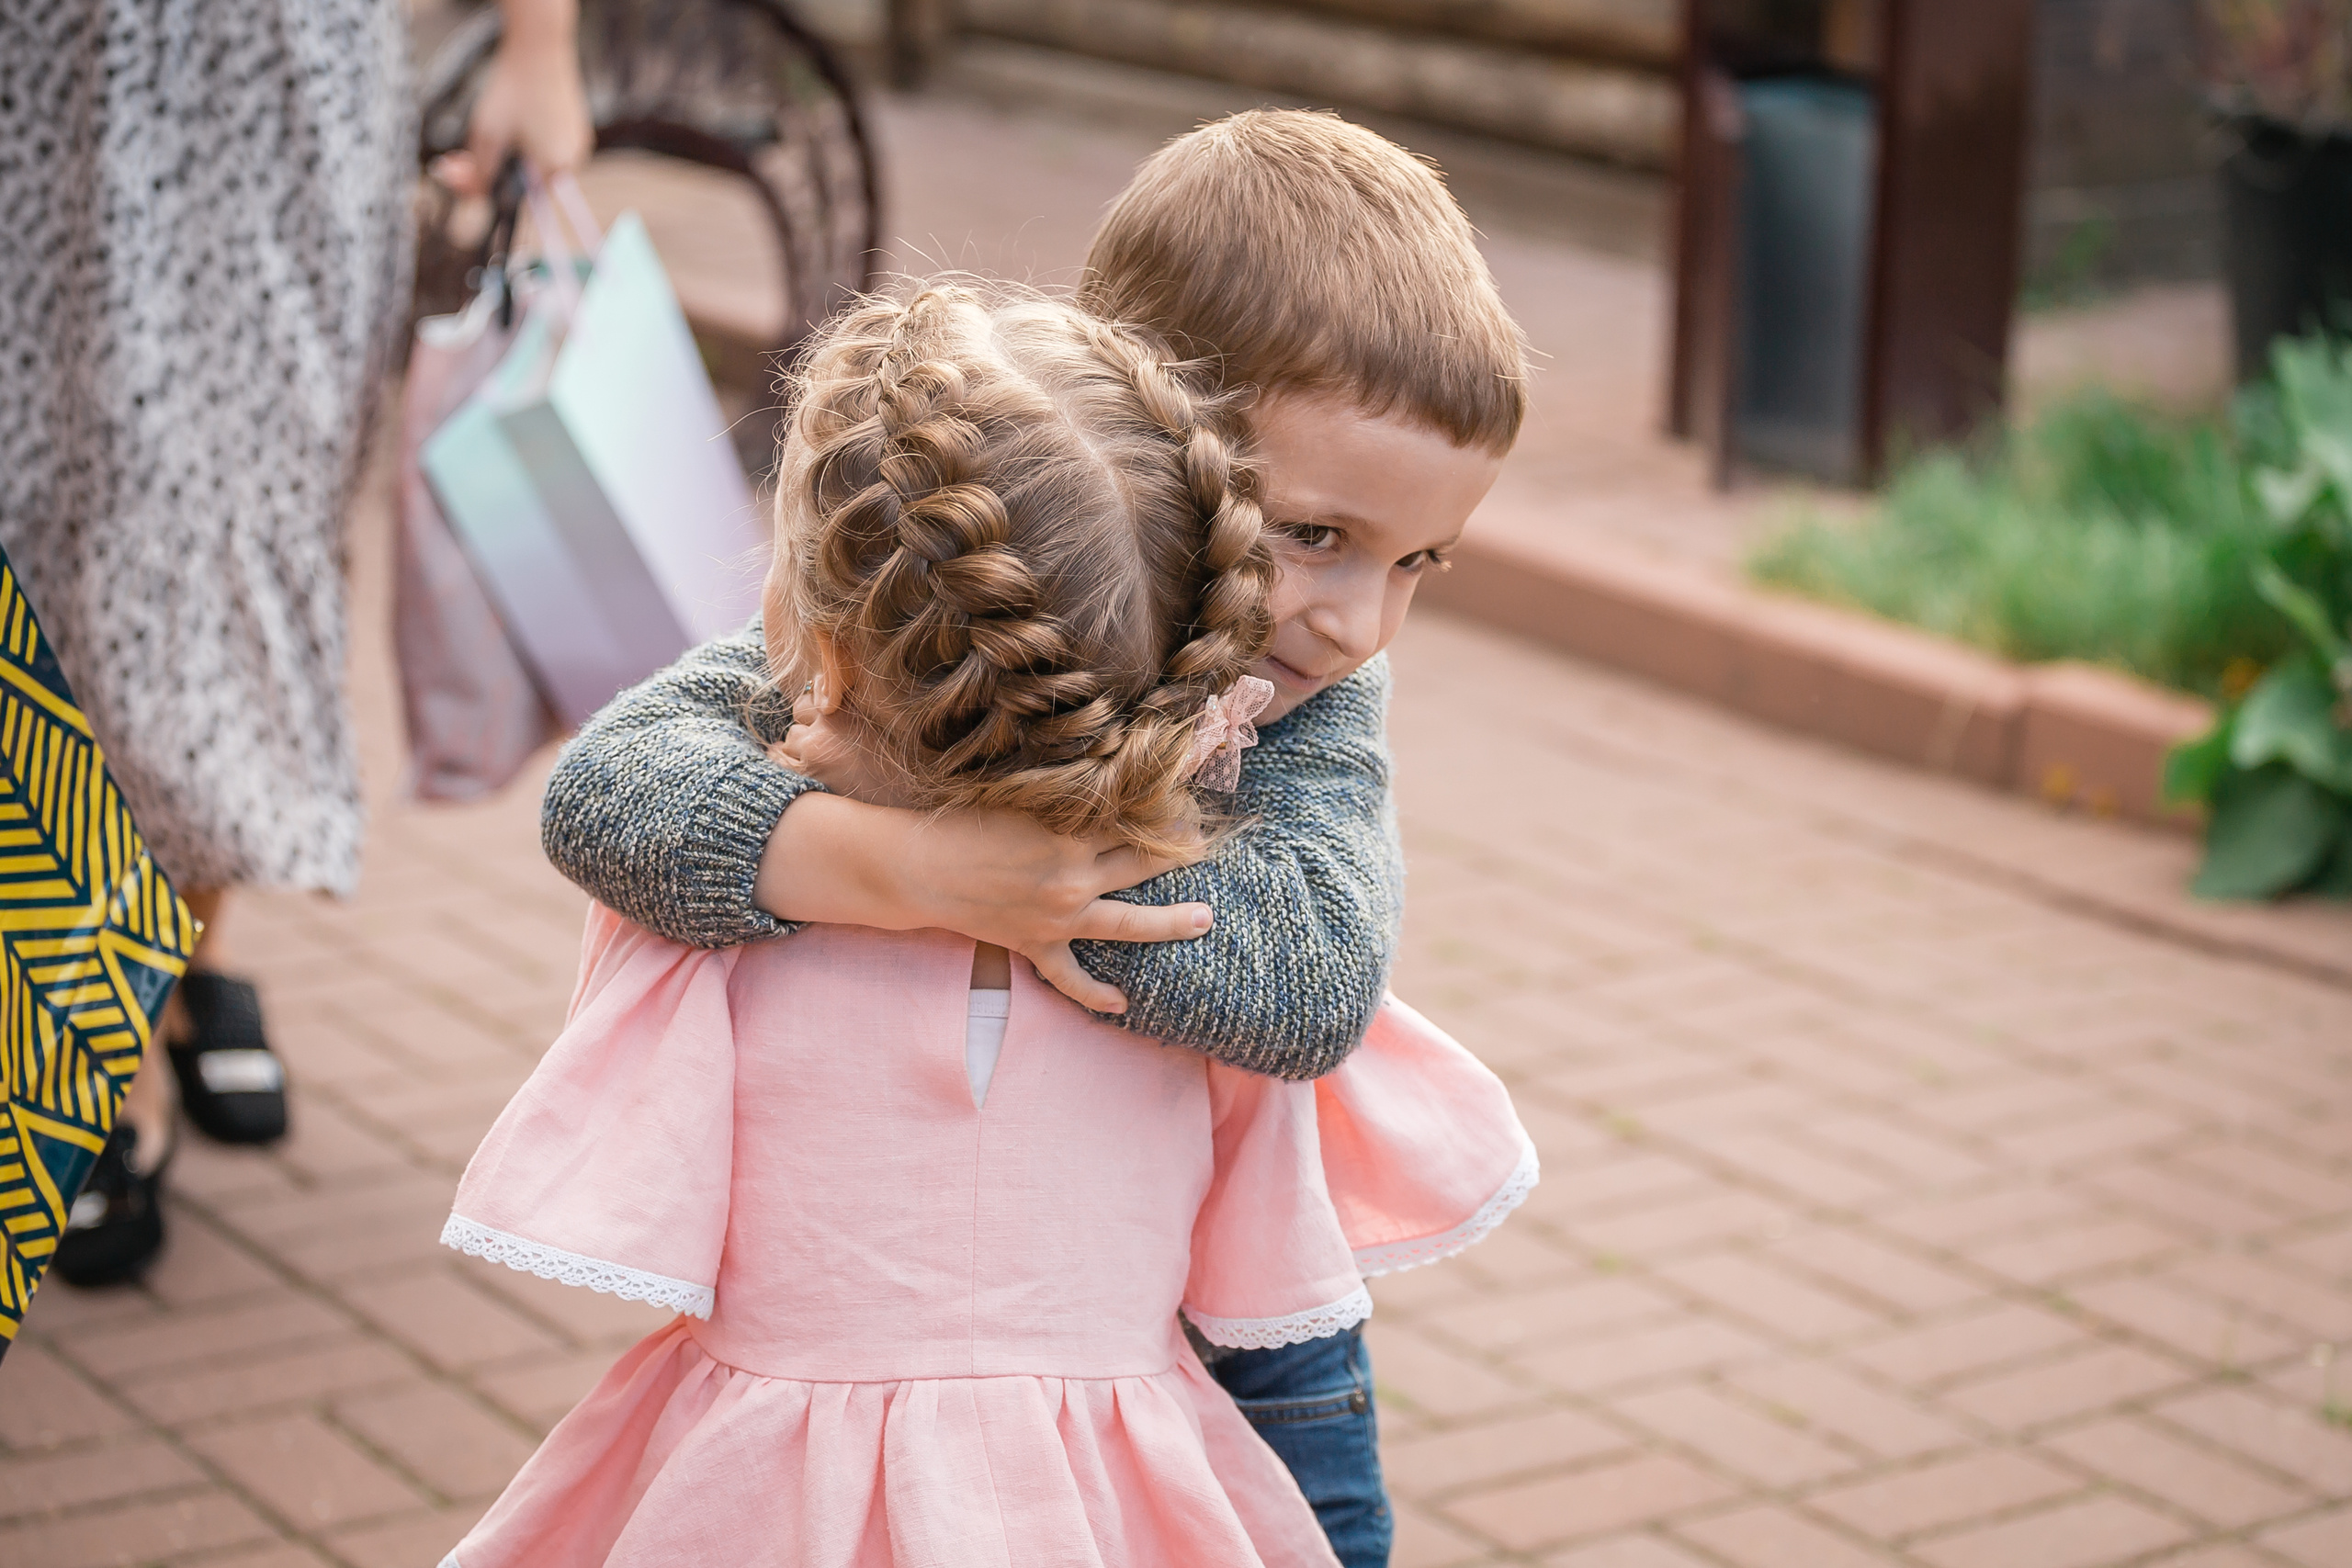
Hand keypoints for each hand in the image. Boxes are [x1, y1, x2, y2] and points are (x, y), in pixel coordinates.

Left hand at [431, 1, 593, 198]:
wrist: (540, 49)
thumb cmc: (515, 89)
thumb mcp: (487, 135)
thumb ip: (480, 172)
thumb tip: (470, 198)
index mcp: (554, 170)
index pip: (517, 199)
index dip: (485, 192)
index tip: (460, 178)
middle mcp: (572, 163)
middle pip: (524, 184)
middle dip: (490, 171)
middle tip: (460, 158)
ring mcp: (577, 146)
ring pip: (534, 166)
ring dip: (506, 158)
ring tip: (486, 136)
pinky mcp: (575, 131)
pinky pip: (547, 149)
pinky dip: (525, 145)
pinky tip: (511, 127)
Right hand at [899, 811, 1210, 1014]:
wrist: (917, 868)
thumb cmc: (962, 823)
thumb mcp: (1021, 800)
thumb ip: (1067, 802)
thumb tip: (1109, 792)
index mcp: (1070, 835)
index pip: (1132, 821)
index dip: (1162, 811)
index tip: (1187, 804)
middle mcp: (1073, 878)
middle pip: (1141, 865)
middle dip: (1177, 854)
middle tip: (1206, 845)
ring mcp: (1058, 918)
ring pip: (1127, 923)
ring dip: (1169, 922)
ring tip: (1205, 919)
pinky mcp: (1036, 945)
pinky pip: (1072, 978)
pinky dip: (1097, 994)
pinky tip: (1123, 1005)